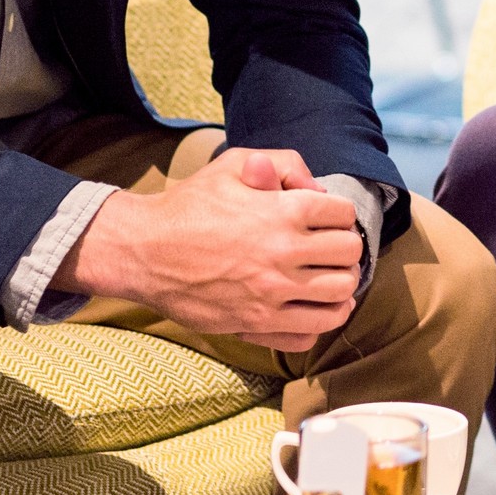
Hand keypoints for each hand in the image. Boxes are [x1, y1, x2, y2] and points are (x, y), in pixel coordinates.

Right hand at [55, 147, 362, 351]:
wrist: (145, 251)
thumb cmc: (189, 205)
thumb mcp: (233, 164)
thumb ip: (283, 162)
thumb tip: (315, 185)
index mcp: (282, 212)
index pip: (345, 215)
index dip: (339, 214)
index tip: (327, 219)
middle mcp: (283, 254)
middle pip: (350, 255)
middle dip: (346, 249)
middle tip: (332, 248)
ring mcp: (272, 293)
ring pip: (340, 297)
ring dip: (342, 286)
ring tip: (329, 279)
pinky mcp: (256, 324)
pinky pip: (311, 332)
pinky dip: (319, 320)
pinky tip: (310, 307)